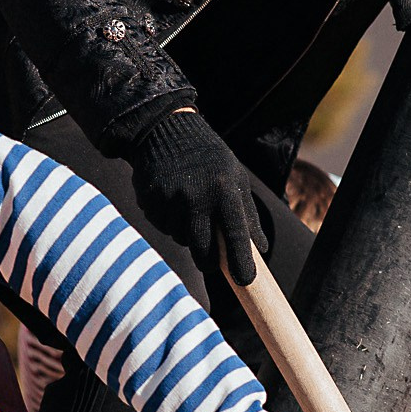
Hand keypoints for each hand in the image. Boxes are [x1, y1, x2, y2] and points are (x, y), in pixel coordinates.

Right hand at [125, 109, 270, 283]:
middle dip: (208, 260)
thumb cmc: (210, 159)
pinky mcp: (149, 200)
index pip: (236, 236)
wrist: (166, 129)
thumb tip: (261, 249)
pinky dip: (167, 221)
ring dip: (186, 233)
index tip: (245, 282)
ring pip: (180, 239)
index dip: (241, 263)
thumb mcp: (236, 179)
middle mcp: (197, 197)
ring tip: (189, 206)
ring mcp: (170, 199)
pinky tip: (171, 199)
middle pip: (202, 251)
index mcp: (224, 191)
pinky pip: (161, 226)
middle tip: (211, 258)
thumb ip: (248, 216)